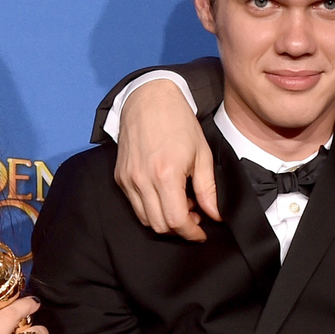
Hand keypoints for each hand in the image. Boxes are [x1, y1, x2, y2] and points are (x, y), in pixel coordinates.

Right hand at [117, 80, 219, 241]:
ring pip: (145, 219)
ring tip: (180, 202)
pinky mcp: (120, 177)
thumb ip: (208, 189)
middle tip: (194, 215)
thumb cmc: (178, 123)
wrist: (149, 100)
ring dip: (164, 220)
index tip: (201, 233)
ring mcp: (128, 180)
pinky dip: (151, 209)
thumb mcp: (202, 155)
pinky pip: (134, 205)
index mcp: (166, 174)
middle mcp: (143, 180)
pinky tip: (164, 194)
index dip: (191, 233)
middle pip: (160, 225)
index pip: (177, 221)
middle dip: (179, 228)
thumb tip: (214, 215)